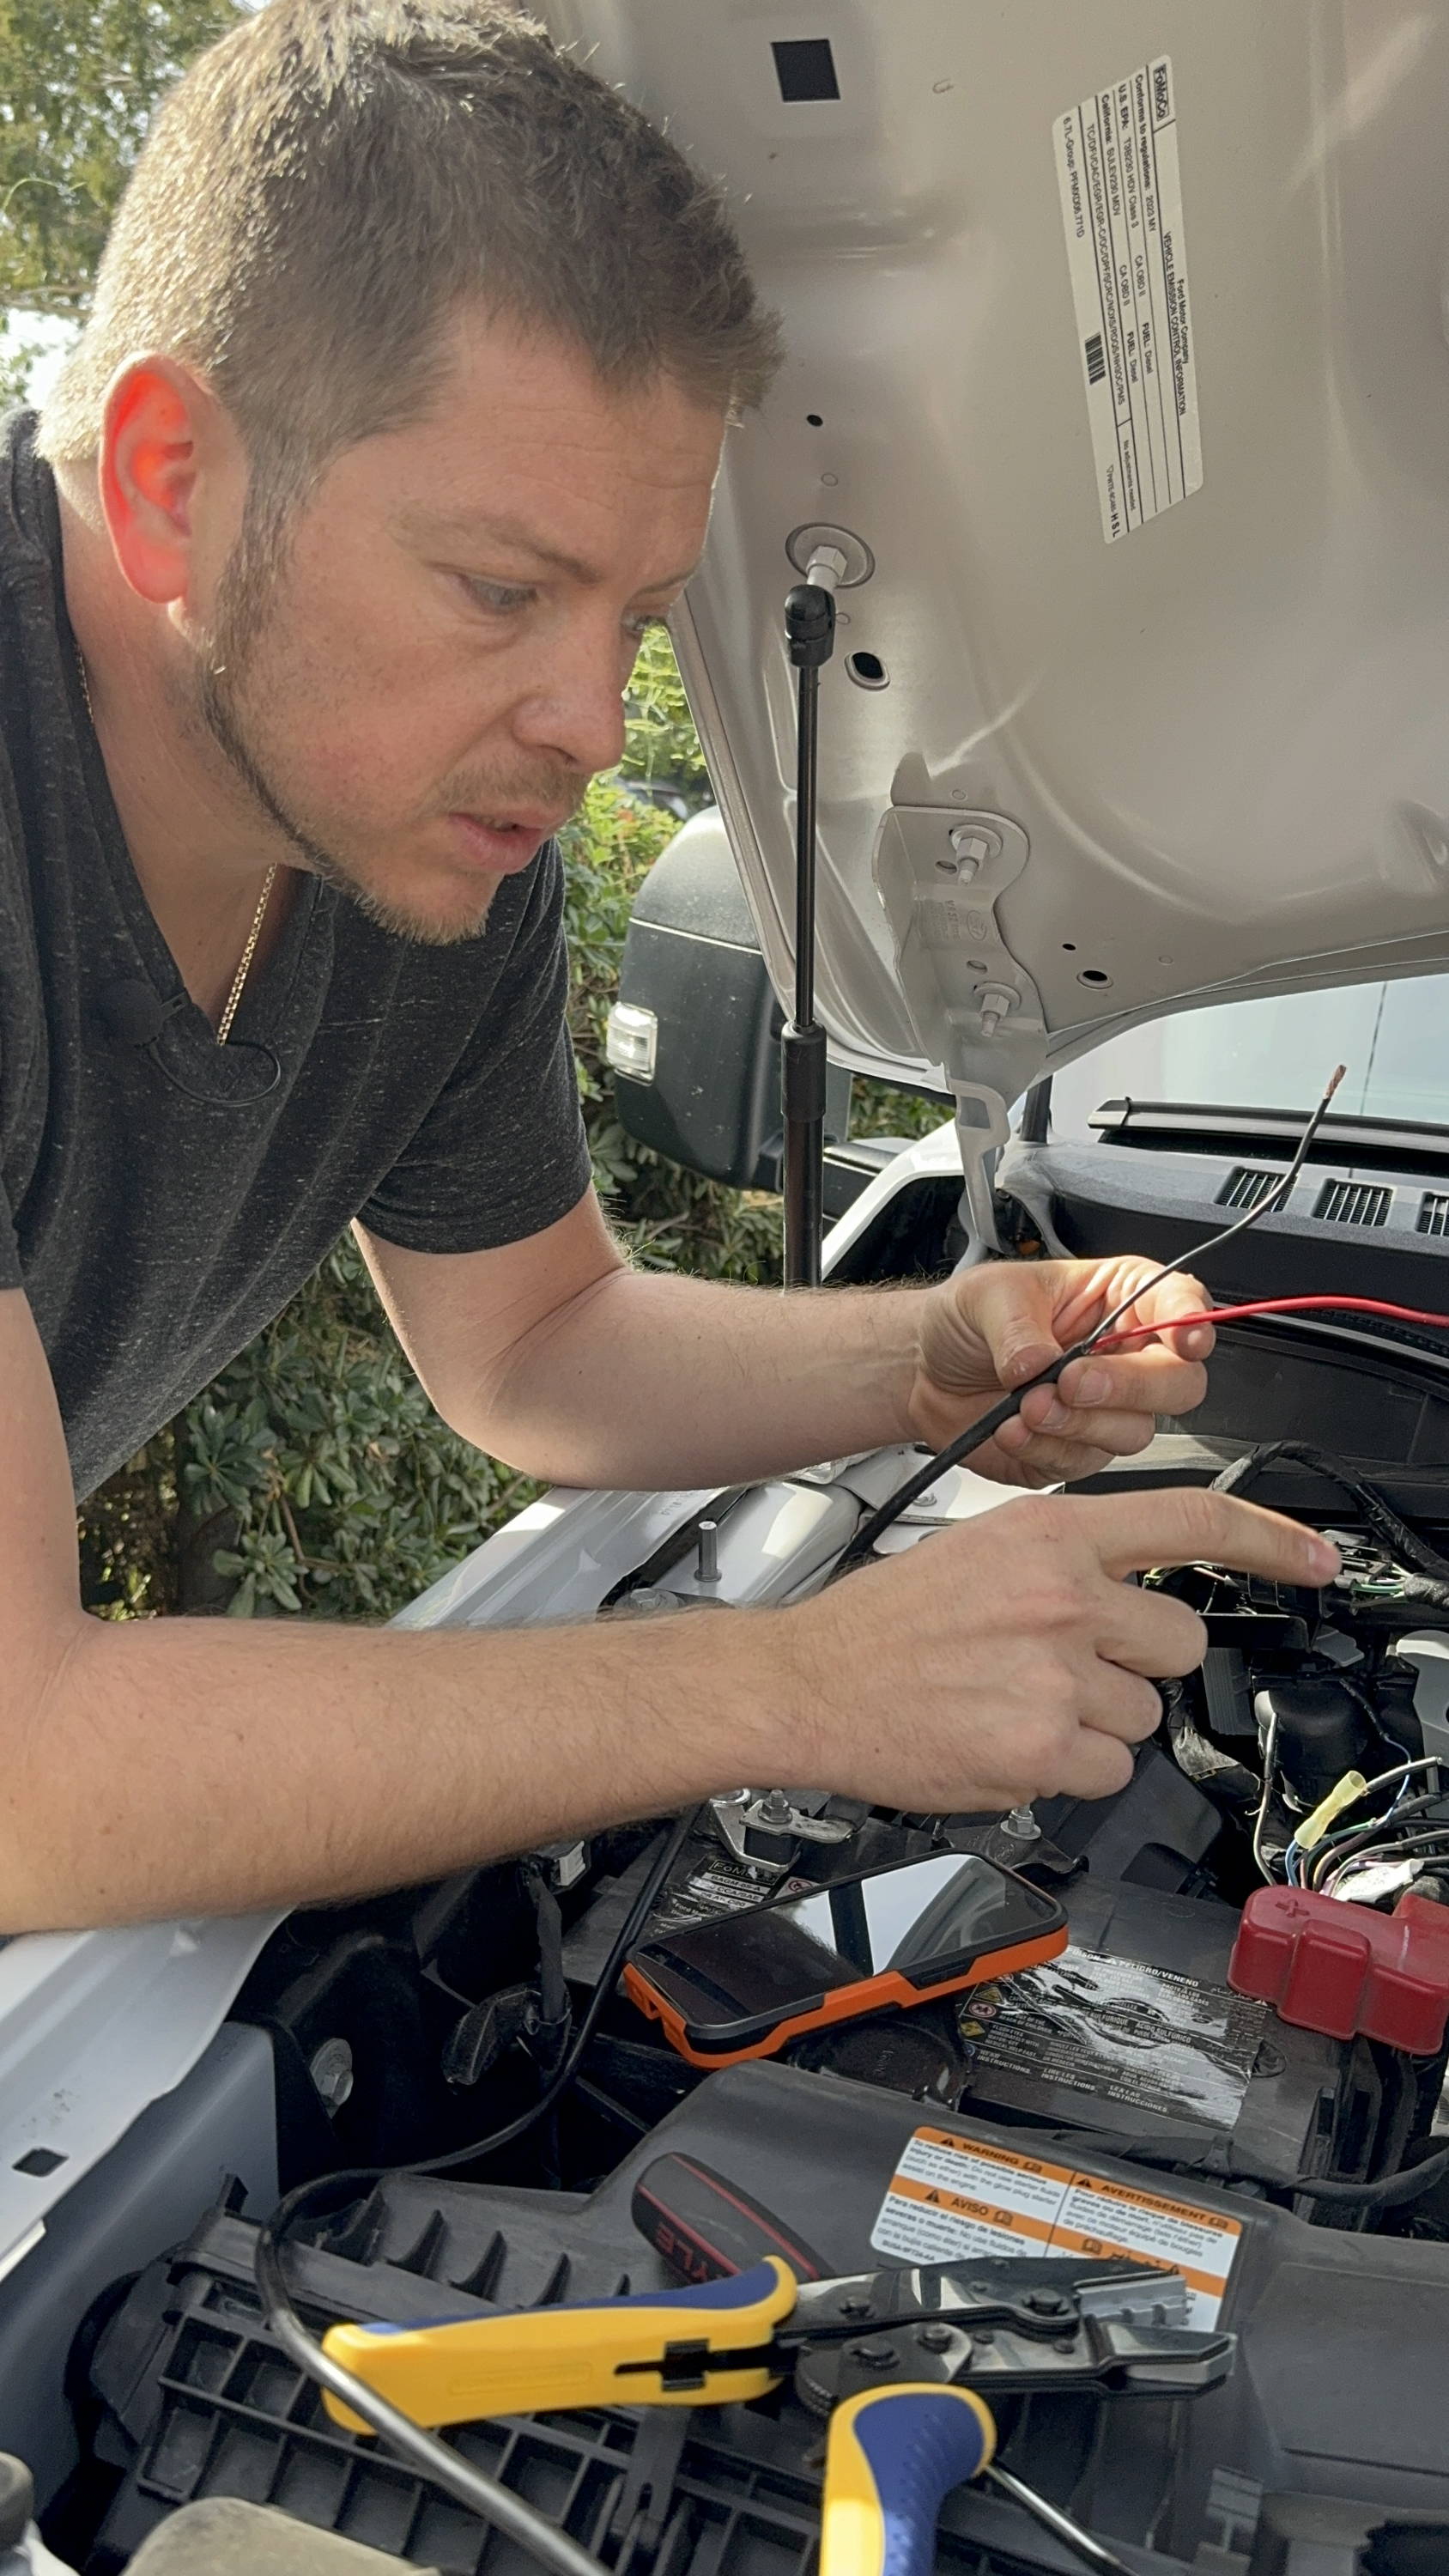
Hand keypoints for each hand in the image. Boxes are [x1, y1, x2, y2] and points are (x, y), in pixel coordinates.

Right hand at [788, 1488, 1339, 1808]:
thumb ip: (1064, 1561)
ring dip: (1095, 1724)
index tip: (1314, 1562)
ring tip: (1017, 1705)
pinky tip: (1007, 1743)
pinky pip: (1107, 1773)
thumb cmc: (881, 1625)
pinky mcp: (1044, 1750)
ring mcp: (1057, 1675)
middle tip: (1066, 1667)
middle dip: (1137, 1664)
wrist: (805, 1684)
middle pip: (1178, 1641)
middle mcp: (1063, 1596)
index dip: (1270, 1541)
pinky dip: (1067, 1773)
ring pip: (1143, 1717)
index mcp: (1048, 1532)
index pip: (1191, 1519)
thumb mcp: (979, 1549)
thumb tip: (1133, 1586)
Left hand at [908, 1255, 1215, 1486]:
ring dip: (1077, 1423)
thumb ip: (1019, 1328)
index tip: (1185, 1340)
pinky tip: (1011, 1428)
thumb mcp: (988, 1297)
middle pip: (1178, 1383)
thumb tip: (1042, 1361)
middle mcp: (1123, 1356)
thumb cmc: (967, 1319)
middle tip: (1072, 1381)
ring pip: (1134, 1433)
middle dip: (1129, 1388)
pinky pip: (1083, 1465)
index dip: (1192, 1322)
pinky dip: (1044, 1449)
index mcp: (1118, 1299)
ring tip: (1025, 1404)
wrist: (924, 1370)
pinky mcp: (1077, 1452)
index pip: (1180, 1305)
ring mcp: (1105, 1410)